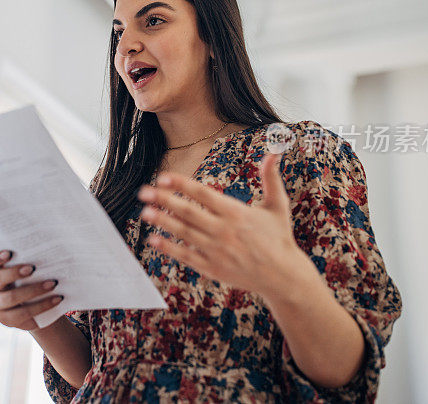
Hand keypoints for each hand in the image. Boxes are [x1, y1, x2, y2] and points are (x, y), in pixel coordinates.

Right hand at [0, 250, 62, 330]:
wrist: (40, 309)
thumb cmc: (37, 281)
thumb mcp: (34, 271)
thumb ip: (34, 263)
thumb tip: (52, 252)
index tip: (9, 253)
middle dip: (15, 273)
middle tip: (33, 268)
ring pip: (10, 298)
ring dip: (33, 290)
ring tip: (52, 284)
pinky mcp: (7, 319)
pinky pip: (23, 313)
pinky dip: (42, 305)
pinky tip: (57, 299)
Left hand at [137, 152, 315, 299]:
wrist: (284, 276)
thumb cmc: (279, 238)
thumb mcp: (278, 205)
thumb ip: (272, 178)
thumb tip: (274, 151)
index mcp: (236, 213)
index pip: (203, 194)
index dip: (181, 184)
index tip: (163, 177)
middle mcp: (224, 231)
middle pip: (188, 212)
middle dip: (164, 200)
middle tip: (143, 191)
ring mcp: (217, 251)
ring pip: (184, 233)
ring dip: (162, 222)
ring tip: (144, 212)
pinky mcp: (213, 268)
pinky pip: (186, 256)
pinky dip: (169, 248)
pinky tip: (153, 239)